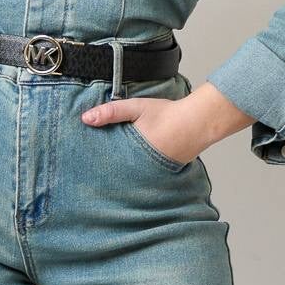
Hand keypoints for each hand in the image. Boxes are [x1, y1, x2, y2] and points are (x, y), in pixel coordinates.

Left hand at [80, 93, 203, 165]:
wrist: (199, 122)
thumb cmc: (167, 114)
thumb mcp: (136, 108)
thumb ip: (111, 112)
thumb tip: (86, 118)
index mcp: (133, 154)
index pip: (108, 165)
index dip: (97, 166)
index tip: (85, 165)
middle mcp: (143, 168)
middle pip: (118, 174)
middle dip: (107, 173)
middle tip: (93, 173)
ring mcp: (154, 173)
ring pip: (132, 176)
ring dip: (122, 173)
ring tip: (108, 173)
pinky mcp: (164, 172)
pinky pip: (145, 174)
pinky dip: (138, 171)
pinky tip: (132, 167)